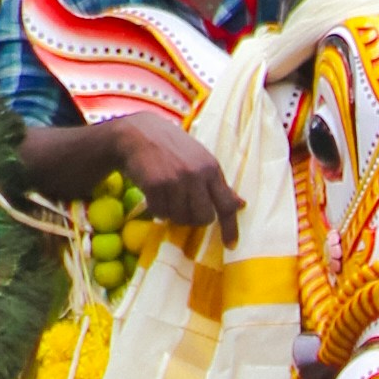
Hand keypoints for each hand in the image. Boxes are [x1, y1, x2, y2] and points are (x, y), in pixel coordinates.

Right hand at [93, 107, 240, 243]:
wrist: (137, 133)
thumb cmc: (172, 147)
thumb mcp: (200, 159)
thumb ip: (218, 184)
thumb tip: (241, 204)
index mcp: (211, 168)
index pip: (226, 204)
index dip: (230, 228)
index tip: (230, 246)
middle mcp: (196, 174)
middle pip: (203, 218)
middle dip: (194, 218)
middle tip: (184, 207)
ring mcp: (175, 180)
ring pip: (181, 218)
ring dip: (173, 214)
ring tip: (167, 196)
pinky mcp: (155, 185)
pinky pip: (160, 213)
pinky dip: (157, 209)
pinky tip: (154, 194)